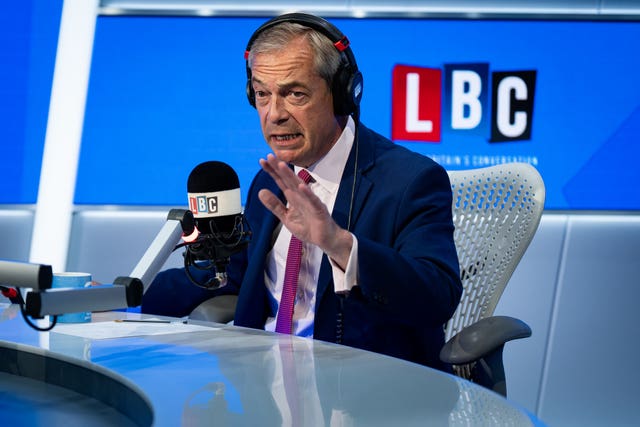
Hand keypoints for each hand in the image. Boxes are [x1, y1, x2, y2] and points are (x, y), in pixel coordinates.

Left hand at [258, 154, 352, 268]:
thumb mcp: (286, 217)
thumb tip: (260, 192)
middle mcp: (301, 195)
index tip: (262, 161)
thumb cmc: (308, 227)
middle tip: (270, 156)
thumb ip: (274, 205)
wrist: (326, 239)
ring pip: (299, 186)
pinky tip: (302, 186)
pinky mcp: (319, 210)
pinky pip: (313, 201)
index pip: (281, 181)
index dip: (272, 171)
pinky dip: (308, 194)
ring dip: (291, 176)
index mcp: (293, 197)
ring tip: (282, 165)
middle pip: (288, 179)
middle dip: (279, 168)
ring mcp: (310, 201)